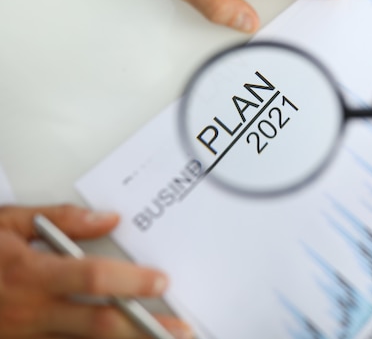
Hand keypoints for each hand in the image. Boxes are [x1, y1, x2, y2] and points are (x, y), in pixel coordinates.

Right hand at [0, 204, 192, 338]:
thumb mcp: (6, 222)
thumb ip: (60, 219)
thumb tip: (107, 218)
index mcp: (30, 275)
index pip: (91, 278)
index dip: (130, 281)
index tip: (161, 281)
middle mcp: (30, 313)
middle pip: (97, 325)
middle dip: (144, 329)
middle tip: (180, 330)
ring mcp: (24, 338)